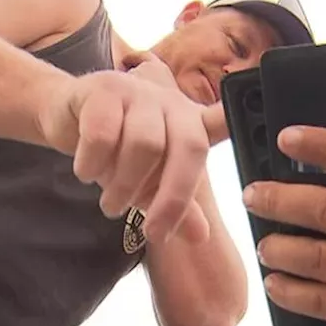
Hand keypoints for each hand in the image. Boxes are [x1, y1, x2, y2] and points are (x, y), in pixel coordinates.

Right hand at [37, 53, 227, 243]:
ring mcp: (137, 91)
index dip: (237, 126)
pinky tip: (86, 173)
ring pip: (144, 144)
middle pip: (187, 148)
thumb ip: (177, 207)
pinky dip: (93, 163)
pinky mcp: (101, 89)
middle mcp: (170, 102)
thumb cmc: (116, 150)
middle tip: (149, 231)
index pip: (220, 127)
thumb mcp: (149, 184)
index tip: (260, 136)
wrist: (66, 116)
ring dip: (124, 186)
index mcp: (189, 122)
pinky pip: (102, 134)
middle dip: (171, 198)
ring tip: (111, 205)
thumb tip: (201, 236)